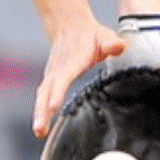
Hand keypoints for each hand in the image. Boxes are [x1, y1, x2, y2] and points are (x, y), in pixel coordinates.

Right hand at [33, 21, 125, 137]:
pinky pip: (43, 97)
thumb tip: (119, 47)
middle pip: (47, 91)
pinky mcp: (50, 81)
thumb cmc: (92, 36)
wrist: (70, 26)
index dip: (58, 91)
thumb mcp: (105, 36)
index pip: (64, 77)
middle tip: (40, 129)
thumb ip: (112, 43)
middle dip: (42, 110)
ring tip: (39, 132)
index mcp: (72, 61)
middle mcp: (58, 70)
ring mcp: (52, 75)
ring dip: (39, 114)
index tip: (53, 106)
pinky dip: (40, 112)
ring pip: (42, 96)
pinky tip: (41, 128)